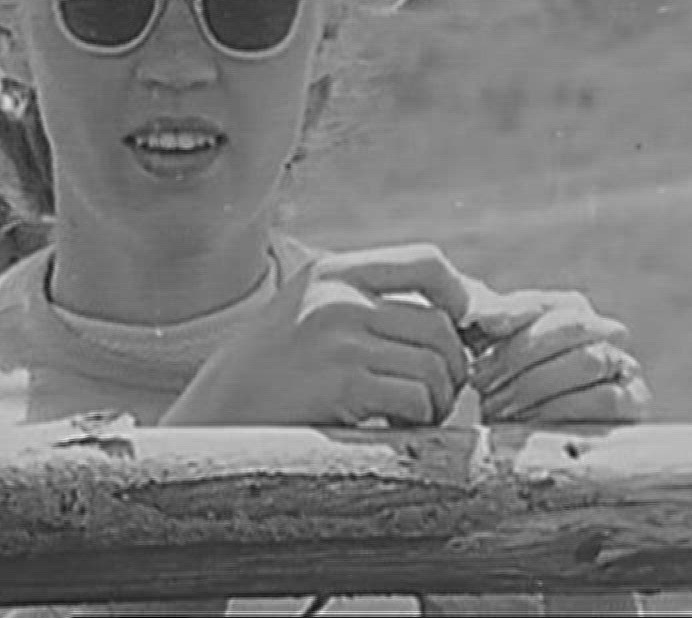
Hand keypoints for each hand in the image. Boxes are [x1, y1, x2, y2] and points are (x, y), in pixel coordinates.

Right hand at [162, 244, 472, 427]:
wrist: (216, 415)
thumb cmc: (275, 372)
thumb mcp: (314, 316)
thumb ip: (374, 305)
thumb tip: (475, 307)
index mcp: (333, 271)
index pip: (427, 262)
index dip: (459, 296)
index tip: (457, 330)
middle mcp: (337, 295)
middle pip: (440, 325)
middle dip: (452, 368)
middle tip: (436, 396)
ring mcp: (339, 337)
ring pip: (434, 366)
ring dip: (437, 401)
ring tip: (413, 416)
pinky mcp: (342, 382)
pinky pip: (416, 398)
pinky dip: (418, 421)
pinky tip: (392, 429)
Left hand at [461, 287, 651, 423]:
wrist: (510, 438)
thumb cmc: (491, 382)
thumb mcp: (479, 346)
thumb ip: (482, 319)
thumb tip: (485, 316)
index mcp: (568, 308)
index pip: (545, 300)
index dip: (511, 314)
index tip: (479, 330)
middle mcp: (603, 331)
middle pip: (570, 324)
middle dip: (520, 354)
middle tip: (481, 380)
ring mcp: (624, 367)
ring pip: (589, 359)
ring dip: (537, 385)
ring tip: (498, 405)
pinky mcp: (634, 406)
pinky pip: (608, 399)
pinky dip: (563, 410)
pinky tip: (529, 422)